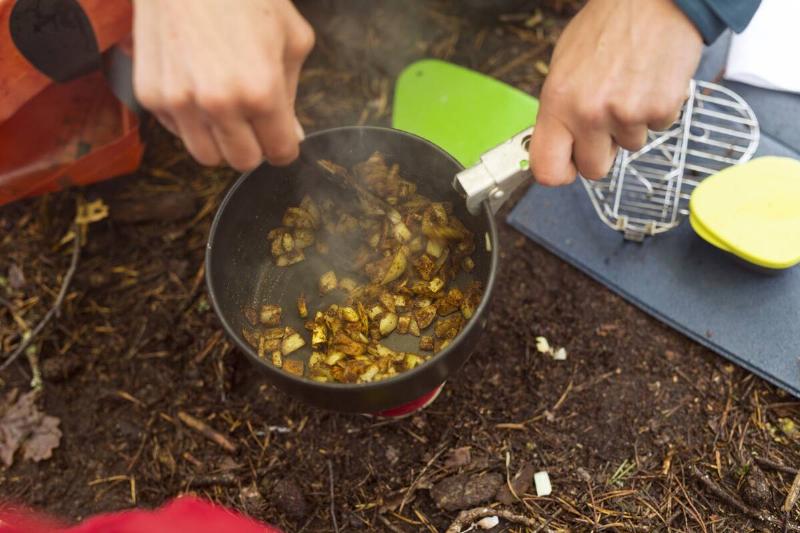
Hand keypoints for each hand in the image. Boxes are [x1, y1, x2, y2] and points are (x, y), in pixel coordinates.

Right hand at [132, 0, 313, 170]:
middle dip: (255, 146)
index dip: (285, 146)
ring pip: (208, 157)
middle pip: (244, 162)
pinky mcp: (151, 95)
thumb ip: (293, 94)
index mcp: (261, 91)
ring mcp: (181, 102)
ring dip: (222, 142)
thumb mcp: (292, 39)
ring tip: (227, 110)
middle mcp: (219, 103)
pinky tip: (199, 88)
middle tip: (255, 122)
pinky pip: (178, 132)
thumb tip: (294, 135)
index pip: (281, 152)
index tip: (282, 137)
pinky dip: (191, 122)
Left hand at [530, 0, 702, 185]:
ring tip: (631, 86)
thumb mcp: (564, 66)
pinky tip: (651, 80)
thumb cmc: (607, 27)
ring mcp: (626, 114)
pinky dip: (657, 110)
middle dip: (601, 151)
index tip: (567, 166)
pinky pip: (657, 128)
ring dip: (631, 125)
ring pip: (629, 147)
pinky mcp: (660, 109)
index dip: (559, 173)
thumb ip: (559, 110)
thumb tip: (557, 144)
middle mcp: (589, 113)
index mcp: (558, 103)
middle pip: (593, 170)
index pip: (546, 169)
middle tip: (606, 121)